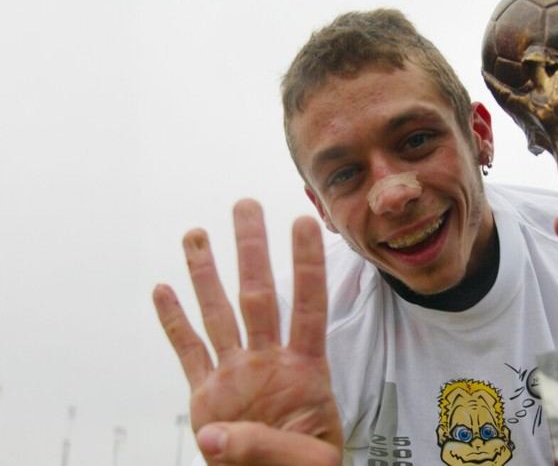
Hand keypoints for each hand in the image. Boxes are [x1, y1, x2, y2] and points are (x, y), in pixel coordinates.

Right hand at [153, 199, 342, 464]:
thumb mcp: (306, 463)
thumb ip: (267, 448)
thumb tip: (215, 437)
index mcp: (304, 371)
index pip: (308, 306)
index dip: (306, 265)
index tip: (304, 221)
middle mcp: (267, 361)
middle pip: (258, 294)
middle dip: (252, 250)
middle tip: (246, 205)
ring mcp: (235, 374)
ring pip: (218, 313)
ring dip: (206, 274)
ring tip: (197, 233)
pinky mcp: (206, 395)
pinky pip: (187, 351)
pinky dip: (173, 322)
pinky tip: (163, 290)